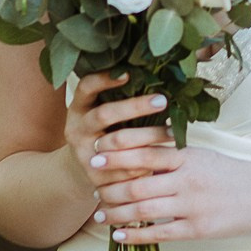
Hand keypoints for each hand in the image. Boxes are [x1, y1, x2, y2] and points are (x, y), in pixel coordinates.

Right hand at [64, 69, 173, 200]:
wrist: (87, 171)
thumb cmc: (106, 131)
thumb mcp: (104, 113)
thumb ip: (122, 99)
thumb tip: (161, 78)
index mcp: (78, 108)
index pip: (86, 88)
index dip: (104, 80)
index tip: (128, 73)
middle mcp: (77, 129)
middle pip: (104, 115)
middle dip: (135, 106)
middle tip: (162, 100)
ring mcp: (85, 154)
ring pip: (118, 144)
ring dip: (148, 136)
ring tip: (173, 131)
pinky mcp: (97, 177)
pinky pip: (126, 169)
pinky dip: (147, 163)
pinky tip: (166, 156)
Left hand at [91, 140, 250, 244]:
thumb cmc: (229, 174)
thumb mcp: (202, 155)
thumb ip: (172, 153)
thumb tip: (135, 149)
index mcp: (188, 157)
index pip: (144, 151)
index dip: (116, 154)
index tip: (95, 155)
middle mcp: (188, 180)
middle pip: (137, 183)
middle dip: (110, 187)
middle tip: (93, 189)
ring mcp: (192, 207)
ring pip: (143, 210)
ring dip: (117, 212)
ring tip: (100, 214)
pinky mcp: (197, 229)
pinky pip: (159, 234)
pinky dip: (135, 235)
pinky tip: (118, 235)